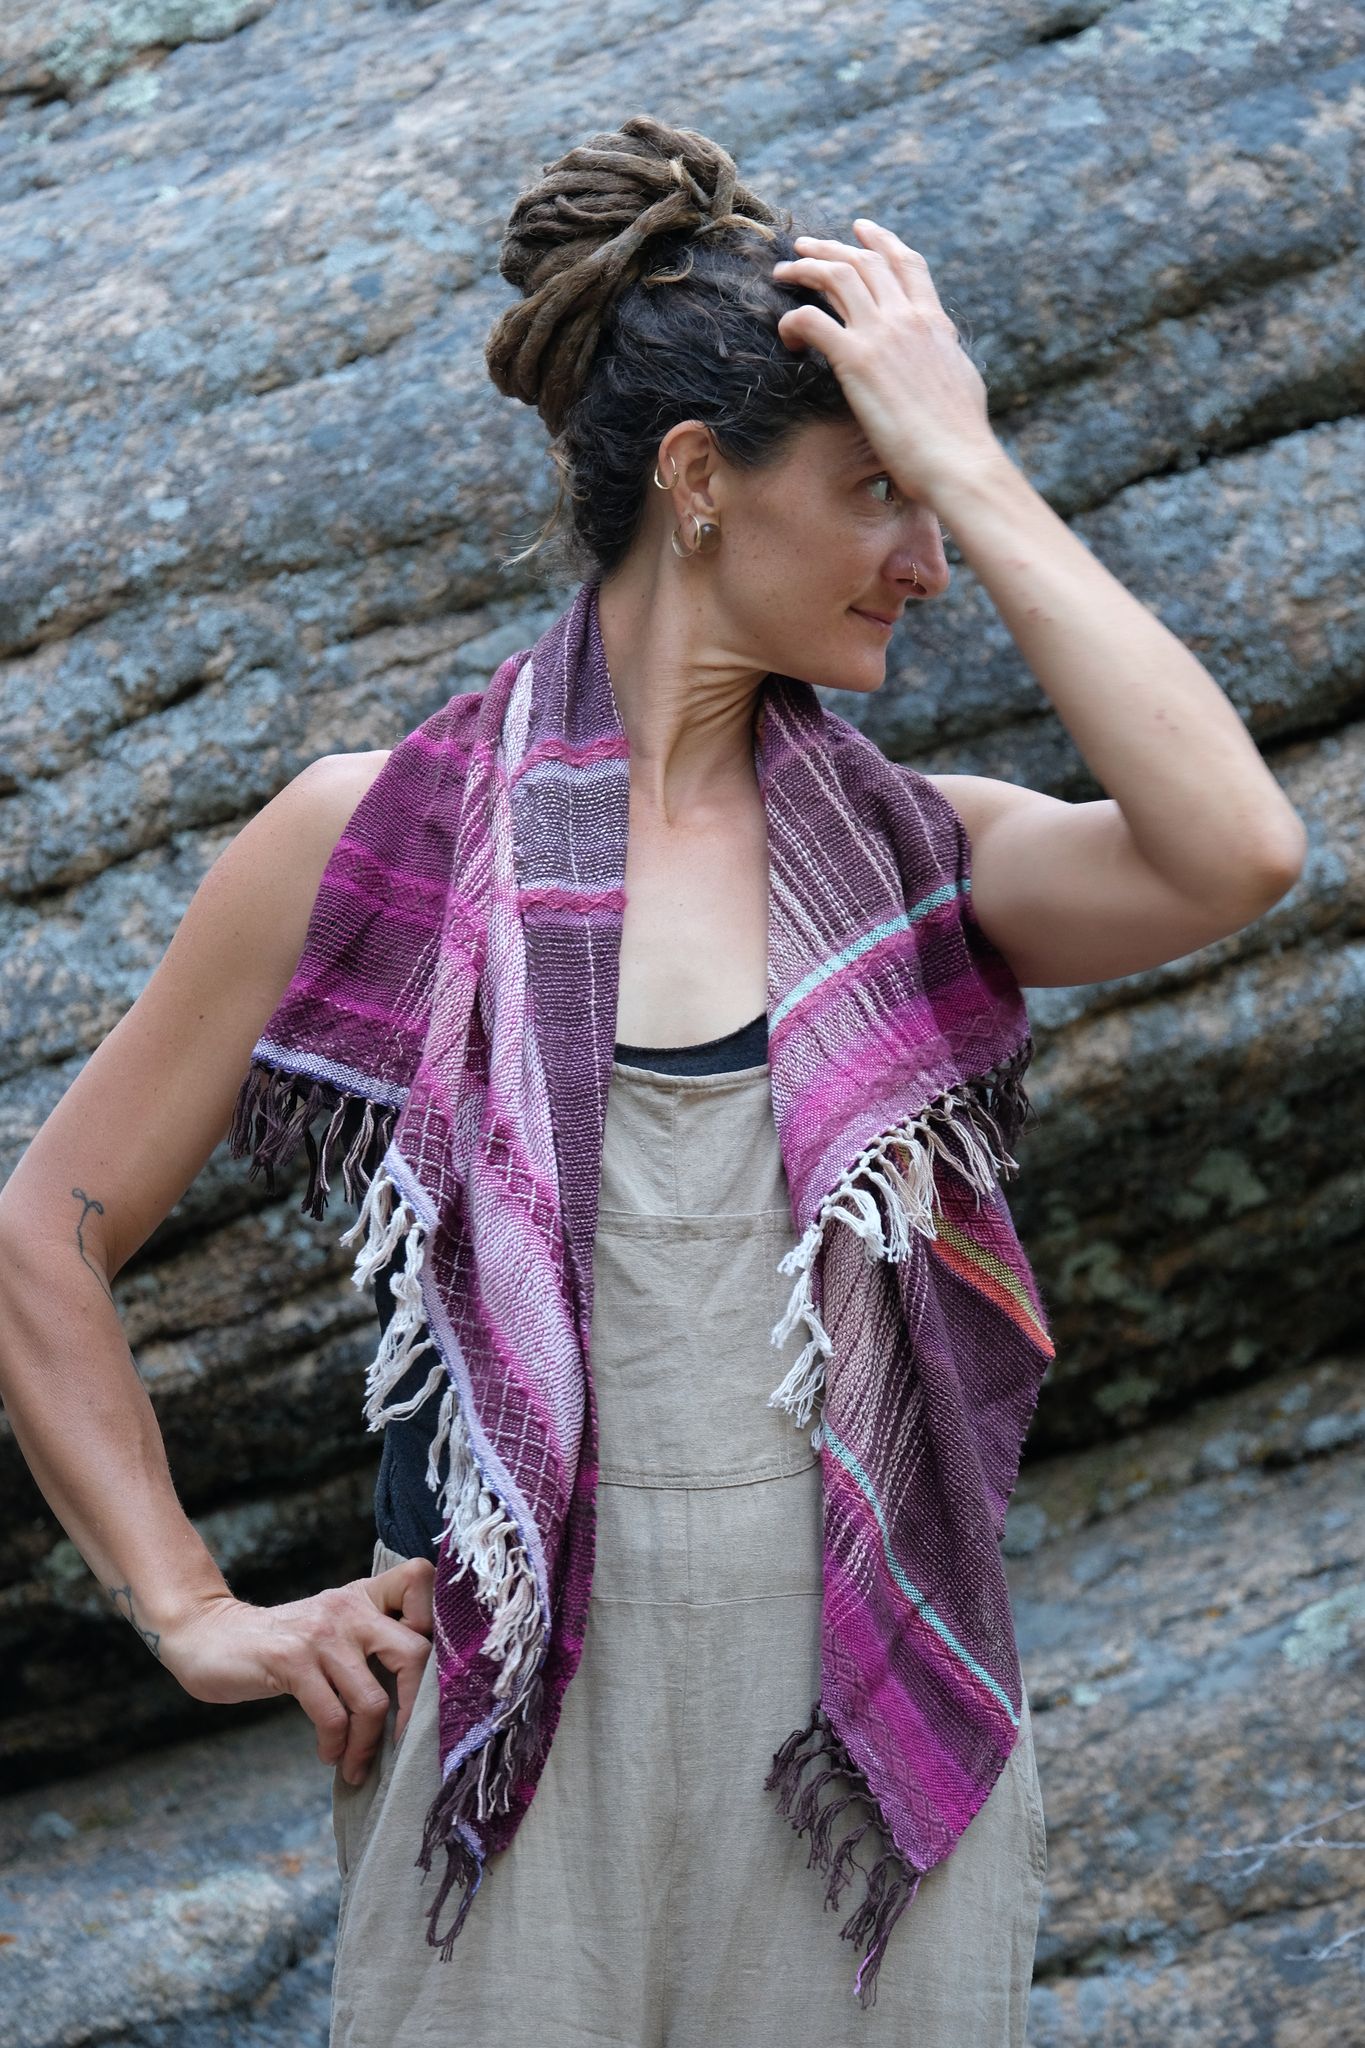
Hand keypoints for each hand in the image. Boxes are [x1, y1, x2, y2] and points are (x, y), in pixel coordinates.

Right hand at [157, 1556, 435, 1784]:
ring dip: (367, 1746)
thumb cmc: (281, 1642)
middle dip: (416, 1709)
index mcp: (364, 1595)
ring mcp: (322, 1634)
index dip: (436, 1621)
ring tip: (356, 1765)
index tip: (425, 1669)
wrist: (211, 1636)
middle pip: (415, 1652)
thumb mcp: (331, 1625)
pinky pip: (333, 1717)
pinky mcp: (292, 1661)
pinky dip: (335, 1745)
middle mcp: (349, 1608)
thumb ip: (370, 1640)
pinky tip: (329, 1754)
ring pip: (372, 1700)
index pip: (420, 1579)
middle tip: (406, 1743)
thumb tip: (419, 1693)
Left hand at [771, 218, 1003, 507]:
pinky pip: (812, 320)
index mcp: (934, 323)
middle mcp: (907, 318)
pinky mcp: (857, 361)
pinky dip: (793, 320)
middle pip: (864, 262)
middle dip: (829, 247)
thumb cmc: (961, 436)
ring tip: (782, 274)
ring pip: (836, 277)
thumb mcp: (961, 381)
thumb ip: (945, 357)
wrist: (958, 459)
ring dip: (805, 269)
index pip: (906, 264)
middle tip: (803, 246)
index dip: (881, 241)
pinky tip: (787, 335)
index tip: (860, 228)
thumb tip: (944, 353)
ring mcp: (882, 335)